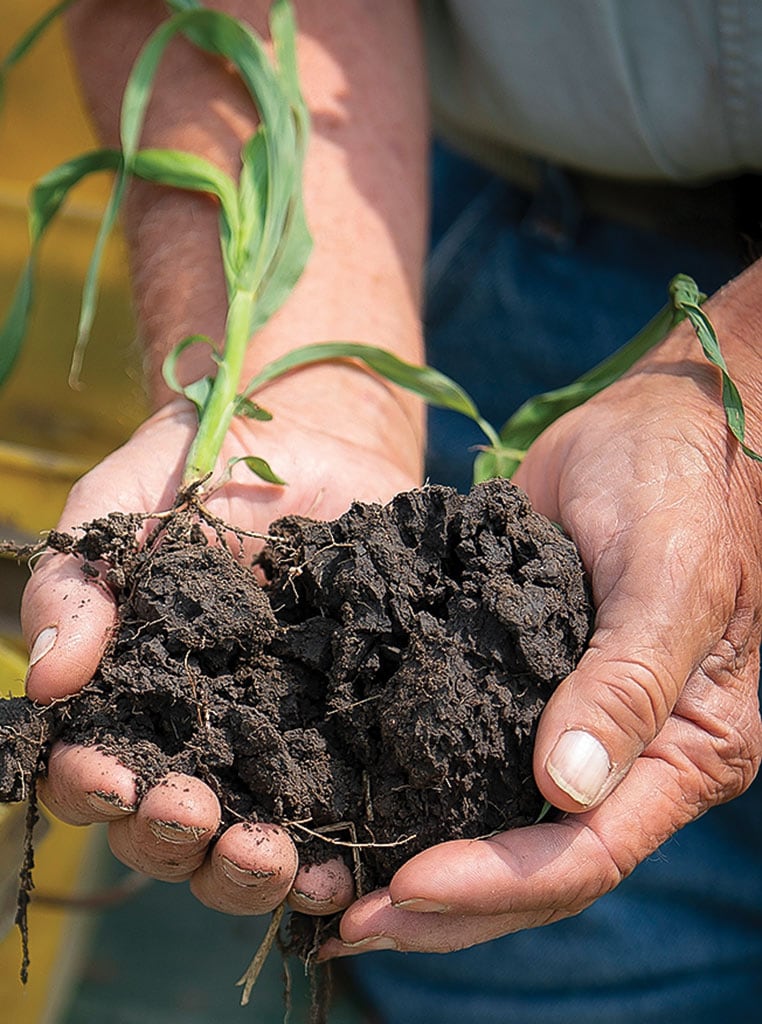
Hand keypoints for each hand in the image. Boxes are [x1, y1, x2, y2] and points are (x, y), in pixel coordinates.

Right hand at [22, 386, 418, 916]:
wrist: (319, 441)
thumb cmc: (204, 465)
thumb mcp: (127, 501)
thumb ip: (78, 578)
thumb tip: (47, 678)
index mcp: (130, 690)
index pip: (92, 767)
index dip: (90, 786)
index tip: (114, 778)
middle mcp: (195, 733)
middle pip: (162, 826)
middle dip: (171, 836)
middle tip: (197, 816)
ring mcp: (271, 742)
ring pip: (240, 844)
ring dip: (242, 871)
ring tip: (269, 857)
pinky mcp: (341, 738)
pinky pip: (330, 820)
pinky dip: (328, 863)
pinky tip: (340, 874)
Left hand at [320, 284, 761, 955]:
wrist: (658, 420)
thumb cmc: (682, 480)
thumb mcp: (671, 570)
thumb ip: (631, 678)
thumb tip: (567, 789)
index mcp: (687, 746)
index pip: (590, 851)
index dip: (498, 883)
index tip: (405, 890)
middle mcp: (631, 754)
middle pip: (539, 864)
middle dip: (447, 905)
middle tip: (347, 923)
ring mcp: (577, 721)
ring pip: (500, 821)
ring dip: (425, 860)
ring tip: (338, 888)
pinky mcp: (528, 682)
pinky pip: (474, 754)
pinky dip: (421, 786)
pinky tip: (357, 797)